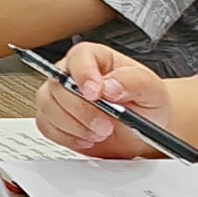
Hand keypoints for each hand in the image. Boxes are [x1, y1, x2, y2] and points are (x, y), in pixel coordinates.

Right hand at [33, 41, 177, 159]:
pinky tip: (87, 139)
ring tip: (100, 134)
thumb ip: (132, 81)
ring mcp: (61, 96)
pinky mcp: (55, 119)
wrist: (147, 128)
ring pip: (48, 107)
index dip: (83, 75)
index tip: (95, 95)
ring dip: (75, 127)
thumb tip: (109, 84)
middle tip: (106, 126)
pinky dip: (67, 138)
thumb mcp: (151, 89)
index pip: (79, 57)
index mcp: (96, 58)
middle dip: (82, 111)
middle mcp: (73, 74)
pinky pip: (46, 126)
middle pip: (59, 86)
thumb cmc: (147, 104)